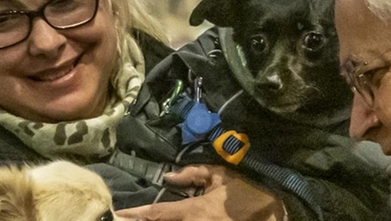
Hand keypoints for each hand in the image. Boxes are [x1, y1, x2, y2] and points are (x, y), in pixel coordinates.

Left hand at [116, 165, 285, 220]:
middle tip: (122, 218)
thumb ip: (192, 174)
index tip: (118, 214)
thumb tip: (169, 177)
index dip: (135, 215)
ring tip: (138, 220)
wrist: (272, 212)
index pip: (157, 214)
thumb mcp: (219, 176)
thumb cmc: (245, 193)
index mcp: (193, 211)